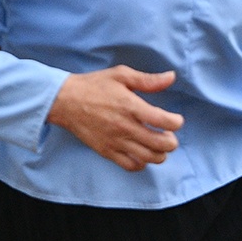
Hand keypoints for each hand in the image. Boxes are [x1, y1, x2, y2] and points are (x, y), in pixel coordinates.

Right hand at [46, 67, 184, 171]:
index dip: (176, 122)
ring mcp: (116, 141)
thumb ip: (148, 80)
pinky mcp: (107, 151)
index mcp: (131, 106)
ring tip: (158, 146)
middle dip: (172, 142)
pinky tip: (142, 154)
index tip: (175, 120)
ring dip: (160, 154)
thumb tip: (171, 77)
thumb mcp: (121, 75)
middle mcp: (125, 127)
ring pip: (149, 158)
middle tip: (169, 135)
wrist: (65, 101)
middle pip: (161, 144)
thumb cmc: (94, 85)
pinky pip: (130, 166)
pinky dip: (141, 164)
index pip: (164, 121)